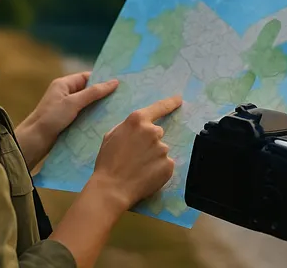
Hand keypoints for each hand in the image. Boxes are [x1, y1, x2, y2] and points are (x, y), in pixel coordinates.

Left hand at [33, 72, 118, 137]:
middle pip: (89, 91)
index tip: (120, 84)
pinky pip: (85, 115)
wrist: (34, 141)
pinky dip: (94, 117)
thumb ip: (93, 93)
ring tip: (118, 110)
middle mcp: (66, 94)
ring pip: (88, 105)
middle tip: (123, 98)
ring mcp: (67, 108)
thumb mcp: (73, 103)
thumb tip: (114, 82)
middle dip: (103, 95)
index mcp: (64, 84)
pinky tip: (106, 121)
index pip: (87, 77)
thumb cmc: (51, 118)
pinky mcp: (68, 121)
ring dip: (100, 108)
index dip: (102, 79)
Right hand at [90, 95, 181, 210]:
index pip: (159, 107)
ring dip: (153, 157)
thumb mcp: (111, 136)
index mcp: (137, 120)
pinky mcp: (169, 165)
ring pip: (160, 150)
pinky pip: (165, 164)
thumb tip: (138, 128)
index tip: (179, 99)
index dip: (170, 103)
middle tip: (135, 156)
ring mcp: (163, 148)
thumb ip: (128, 127)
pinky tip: (146, 175)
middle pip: (156, 133)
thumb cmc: (107, 161)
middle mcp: (153, 131)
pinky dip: (158, 169)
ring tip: (138, 168)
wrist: (112, 188)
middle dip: (149, 142)